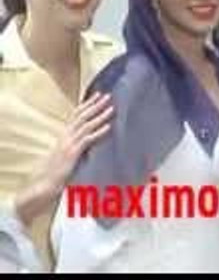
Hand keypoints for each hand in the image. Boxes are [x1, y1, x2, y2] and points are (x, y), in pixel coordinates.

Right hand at [14, 92, 113, 226]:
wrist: (45, 184)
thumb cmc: (58, 170)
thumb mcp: (69, 152)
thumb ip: (79, 143)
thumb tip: (93, 137)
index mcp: (65, 134)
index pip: (76, 115)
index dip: (87, 104)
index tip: (98, 95)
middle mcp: (66, 136)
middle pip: (82, 116)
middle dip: (95, 105)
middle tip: (108, 96)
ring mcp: (69, 144)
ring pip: (86, 125)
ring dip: (100, 116)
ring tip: (112, 108)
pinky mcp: (73, 153)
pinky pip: (87, 140)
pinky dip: (98, 132)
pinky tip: (108, 127)